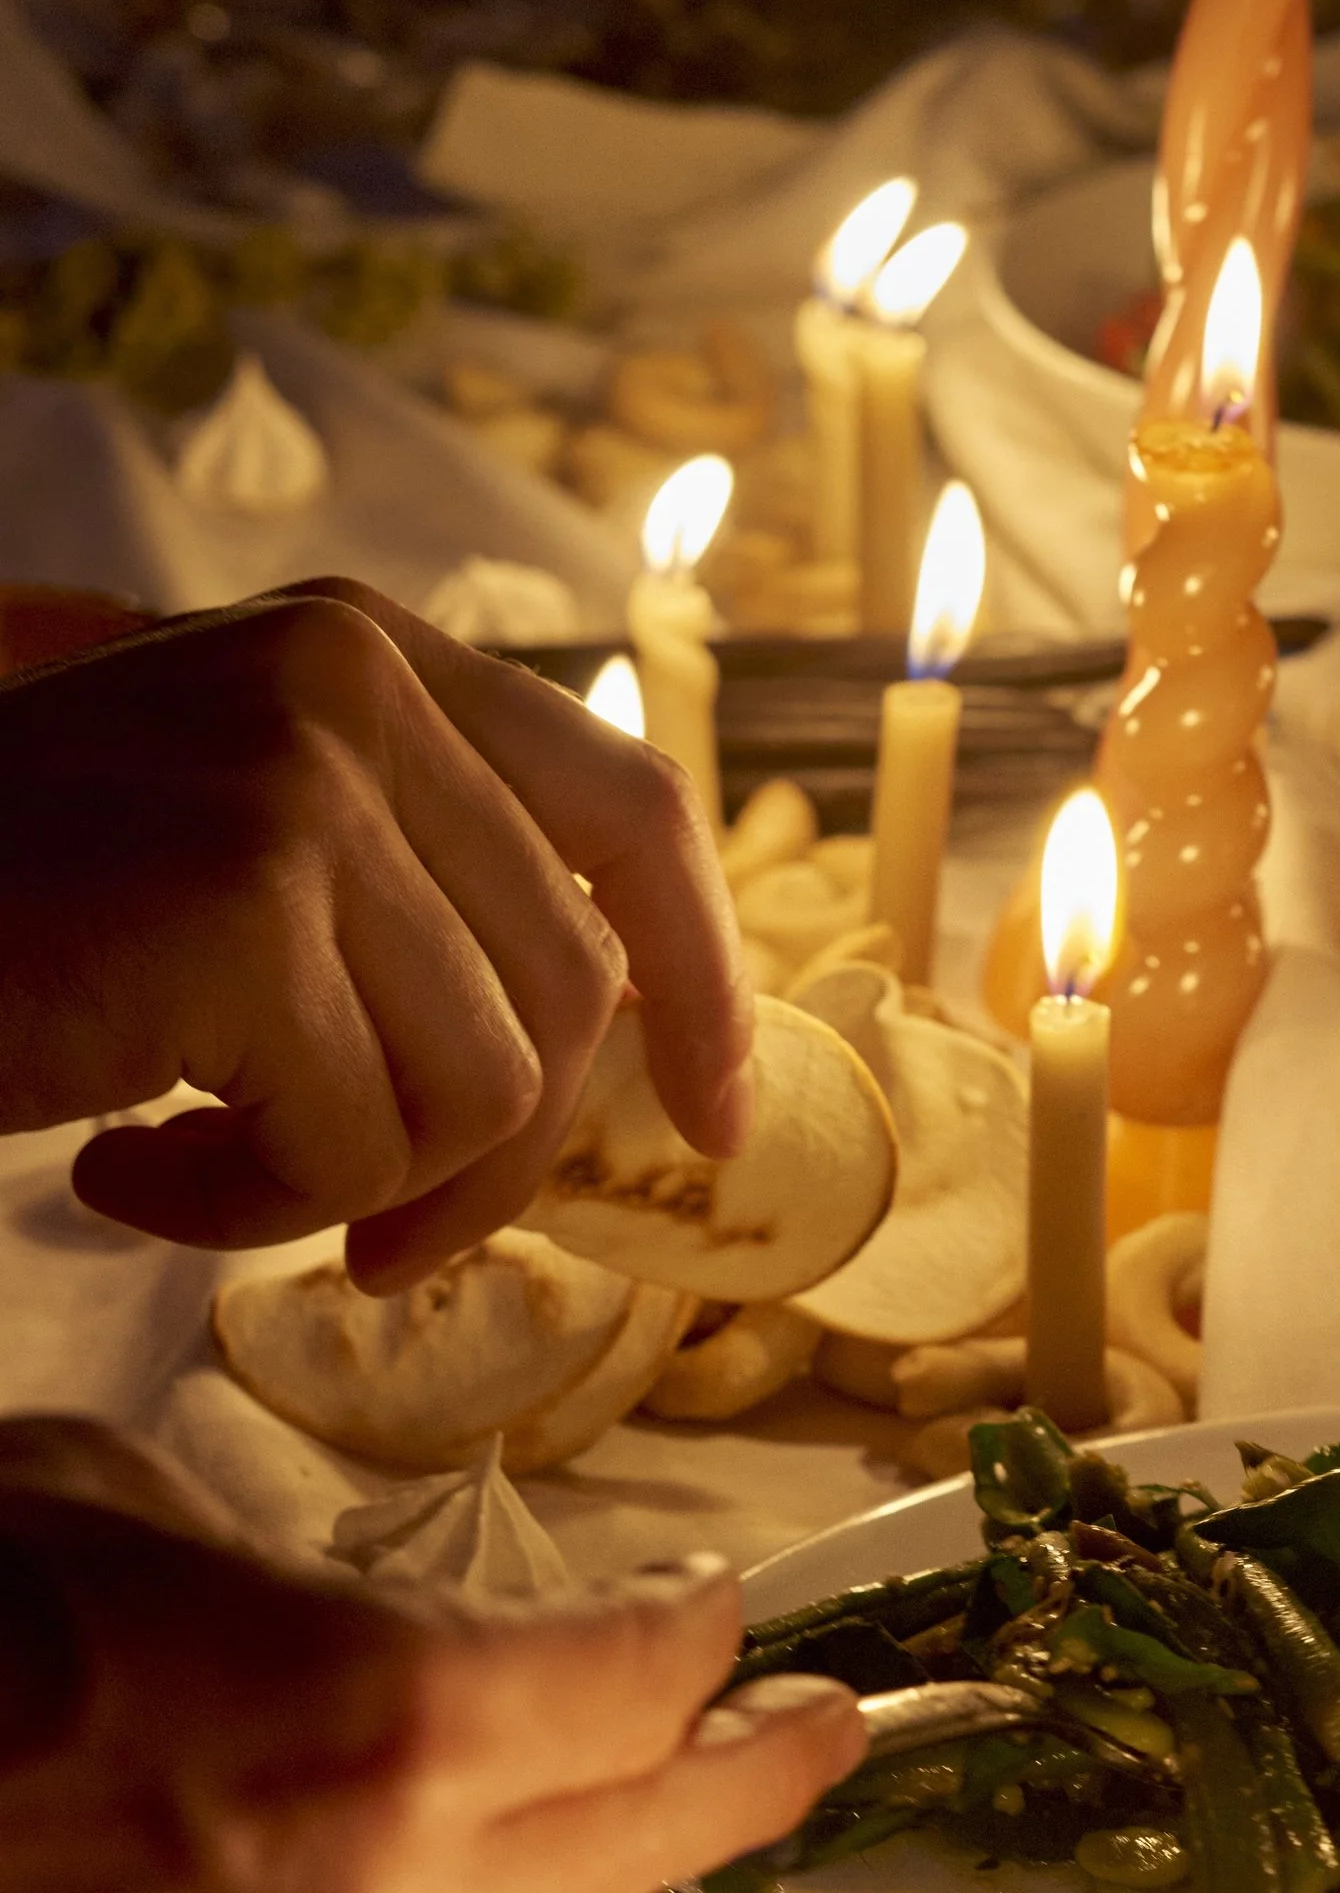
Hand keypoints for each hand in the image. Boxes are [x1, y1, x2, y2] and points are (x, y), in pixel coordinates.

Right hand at [0, 580, 749, 1290]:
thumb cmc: (16, 925)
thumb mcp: (240, 862)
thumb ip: (414, 904)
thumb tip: (618, 1049)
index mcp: (369, 655)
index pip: (627, 813)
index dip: (700, 984)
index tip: (717, 1120)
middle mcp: (354, 681)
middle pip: (569, 1003)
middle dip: (483, 1167)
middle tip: (363, 1238)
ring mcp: (303, 779)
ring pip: (480, 1096)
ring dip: (338, 1190)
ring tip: (191, 1165)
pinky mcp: (249, 902)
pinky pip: (360, 1147)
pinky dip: (248, 1209)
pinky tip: (124, 1164)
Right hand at [0, 1423, 861, 1892]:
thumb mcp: (89, 1503)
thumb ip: (266, 1563)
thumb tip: (324, 1595)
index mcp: (385, 1710)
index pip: (640, 1672)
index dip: (711, 1632)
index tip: (735, 1606)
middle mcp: (396, 1887)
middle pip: (657, 1832)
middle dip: (763, 1771)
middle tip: (835, 1730)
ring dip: (601, 1850)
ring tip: (654, 1795)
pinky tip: (432, 1871)